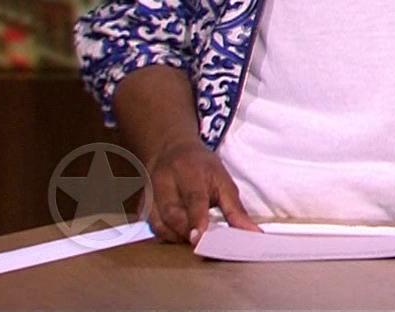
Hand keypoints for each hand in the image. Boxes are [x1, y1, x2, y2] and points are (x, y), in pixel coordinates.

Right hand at [145, 139, 261, 244]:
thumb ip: (236, 210)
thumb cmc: (202, 167)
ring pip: (157, 223)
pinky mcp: (141, 203)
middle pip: (172, 213)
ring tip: (191, 239)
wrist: (171, 150)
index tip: (199, 238)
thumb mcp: (224, 181)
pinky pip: (149, 225)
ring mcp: (149, 192)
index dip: (196, 219)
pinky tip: (177, 235)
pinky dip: (164, 235)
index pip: (193, 198)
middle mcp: (165, 181)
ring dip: (175, 237)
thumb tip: (252, 233)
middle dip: (186, 232)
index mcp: (190, 171)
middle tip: (201, 243)